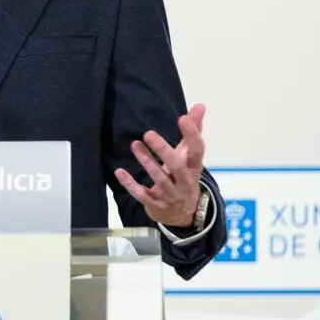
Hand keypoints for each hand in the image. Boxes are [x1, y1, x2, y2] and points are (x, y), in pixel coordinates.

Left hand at [114, 103, 205, 227]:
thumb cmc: (184, 176)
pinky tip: (119, 171)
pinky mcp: (155, 204)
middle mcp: (185, 182)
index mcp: (194, 167)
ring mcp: (170, 195)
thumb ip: (194, 131)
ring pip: (160, 179)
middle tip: (149, 133)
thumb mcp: (190, 156)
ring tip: (135, 144)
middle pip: (177, 167)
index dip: (192, 135)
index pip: (197, 151)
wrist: (183, 214)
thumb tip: (200, 105)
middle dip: (164, 151)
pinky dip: (131, 184)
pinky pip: (142, 194)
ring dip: (146, 162)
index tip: (183, 118)